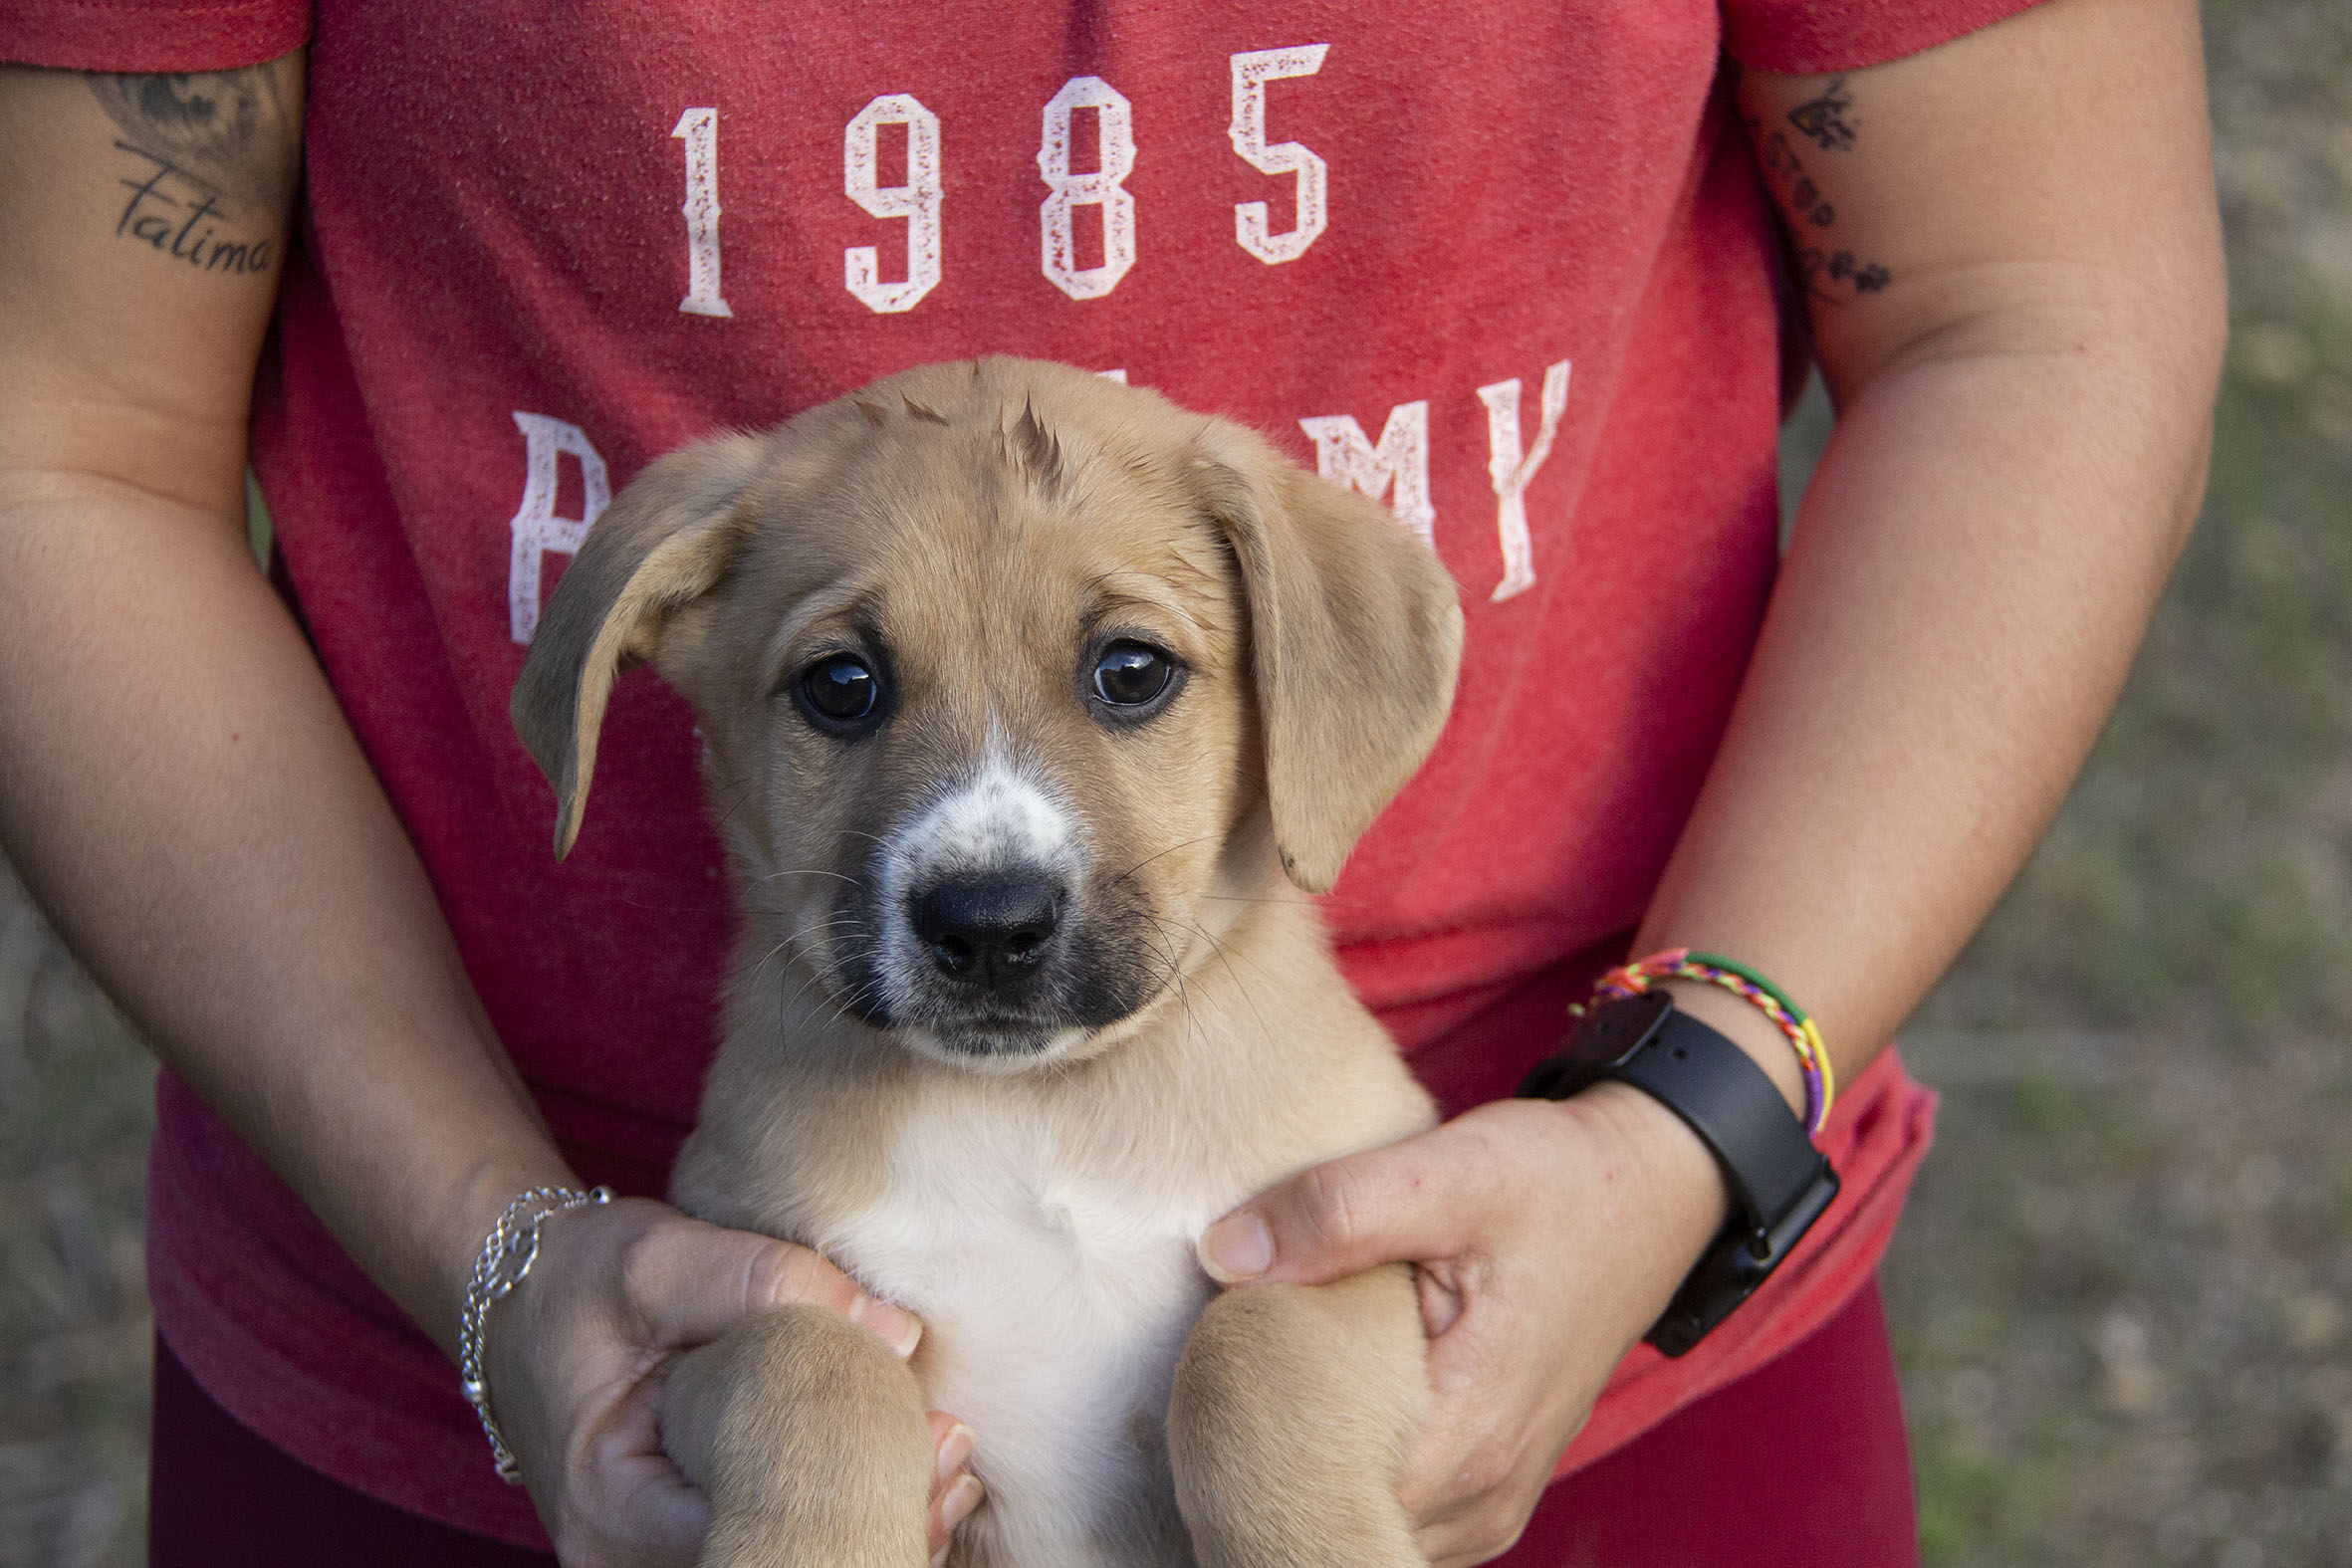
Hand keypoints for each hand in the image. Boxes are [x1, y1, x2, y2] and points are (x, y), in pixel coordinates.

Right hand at [480, 1196, 983, 1566]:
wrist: (522, 1300)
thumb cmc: (580, 1279)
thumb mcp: (660, 1260)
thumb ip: (768, 1282)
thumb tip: (895, 1329)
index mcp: (611, 1504)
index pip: (748, 1529)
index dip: (845, 1492)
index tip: (925, 1440)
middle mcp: (623, 1556)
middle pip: (771, 1563)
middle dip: (873, 1522)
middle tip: (952, 1460)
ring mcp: (653, 1557)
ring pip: (780, 1563)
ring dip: (868, 1525)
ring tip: (950, 1472)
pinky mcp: (687, 1537)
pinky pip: (771, 1545)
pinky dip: (841, 1519)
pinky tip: (915, 1485)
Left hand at [1196, 1088, 1728, 1566]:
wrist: (1650, 1188)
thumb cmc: (1558, 1181)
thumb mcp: (1448, 1171)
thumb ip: (1336, 1212)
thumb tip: (1224, 1255)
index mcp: (1467, 1432)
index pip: (1316, 1491)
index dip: (1252, 1438)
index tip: (1223, 1370)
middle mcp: (1483, 1494)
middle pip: (1330, 1516)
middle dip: (1272, 1456)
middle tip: (1234, 1371)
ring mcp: (1489, 1502)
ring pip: (1359, 1523)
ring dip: (1308, 1465)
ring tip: (1278, 1380)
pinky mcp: (1488, 1486)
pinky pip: (1395, 1513)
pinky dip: (1350, 1468)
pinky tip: (1324, 1401)